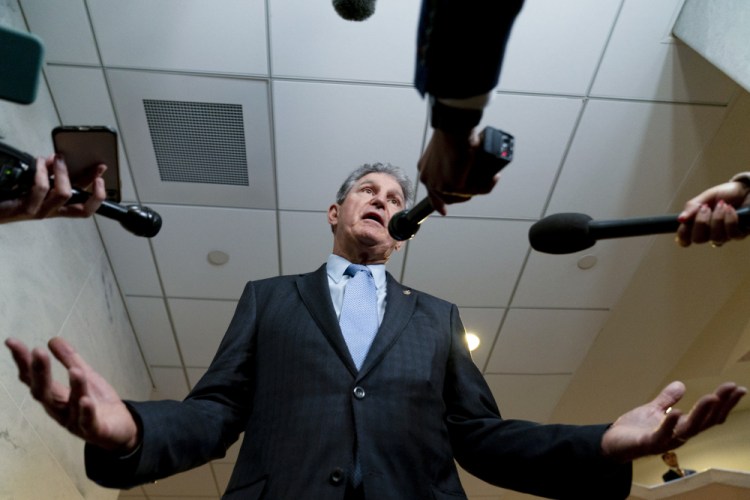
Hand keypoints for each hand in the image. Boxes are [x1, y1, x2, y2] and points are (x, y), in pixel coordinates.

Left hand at [0, 155, 105, 223]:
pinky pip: (41, 189)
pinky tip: (39, 163)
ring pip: (64, 194)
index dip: (99, 193)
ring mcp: (41, 212)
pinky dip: (43, 172)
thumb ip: (47, 173)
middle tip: (97, 168)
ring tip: (58, 159)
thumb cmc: (9, 194)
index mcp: (57, 206)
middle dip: (93, 187)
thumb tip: (57, 159)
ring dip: (64, 173)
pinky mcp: (27, 209)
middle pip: (83, 209)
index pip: (86, 206)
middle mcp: (52, 211)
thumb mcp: (34, 182)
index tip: (101, 175)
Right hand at [5, 337, 139, 451]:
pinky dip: (86, 412)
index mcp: (55, 396)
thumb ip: (70, 360)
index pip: (34, 378)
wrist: (121, 429)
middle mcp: (59, 410)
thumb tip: (52, 339)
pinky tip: (86, 401)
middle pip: (45, 393)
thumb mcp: (86, 376)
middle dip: (40, 373)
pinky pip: (88, 422)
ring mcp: (75, 421)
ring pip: (70, 405)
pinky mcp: (94, 430)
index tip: (12, 342)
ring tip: (75, 370)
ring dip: (74, 388)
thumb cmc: (97, 403)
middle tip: (37, 352)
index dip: (23, 362)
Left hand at [418, 129, 498, 215]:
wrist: (454, 129)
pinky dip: (485, 186)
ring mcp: (439, 184)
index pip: (431, 192)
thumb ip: (452, 159)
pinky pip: (472, 192)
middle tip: (476, 188)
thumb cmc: (451, 132)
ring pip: (460, 197)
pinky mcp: (452, 186)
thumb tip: (467, 163)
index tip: (443, 211)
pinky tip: (492, 177)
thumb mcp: (447, 147)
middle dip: (462, 196)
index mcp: (426, 169)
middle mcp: (428, 179)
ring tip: (487, 179)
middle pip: (446, 198)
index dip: (438, 204)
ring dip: (475, 190)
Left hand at [601, 381, 745, 461]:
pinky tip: (677, 413)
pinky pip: (662, 435)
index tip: (738, 389)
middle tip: (732, 389)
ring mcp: (665, 440)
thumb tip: (681, 384)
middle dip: (720, 406)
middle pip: (705, 422)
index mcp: (682, 427)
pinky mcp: (648, 443)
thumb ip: (667, 399)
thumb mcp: (653, 410)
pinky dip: (670, 424)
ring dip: (700, 413)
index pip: (709, 416)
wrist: (612, 443)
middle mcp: (679, 436)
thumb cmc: (635, 429)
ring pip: (688, 429)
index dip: (724, 404)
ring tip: (712, 397)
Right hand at [676, 178, 749, 246]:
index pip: (685, 240)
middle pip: (698, 239)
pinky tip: (731, 209)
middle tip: (706, 208)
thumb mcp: (706, 197)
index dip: (683, 235)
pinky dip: (730, 219)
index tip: (685, 222)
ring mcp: (724, 236)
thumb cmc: (726, 194)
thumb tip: (680, 219)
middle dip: (701, 222)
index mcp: (698, 226)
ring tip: (722, 205)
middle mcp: (709, 234)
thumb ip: (692, 207)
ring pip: (715, 237)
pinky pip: (731, 234)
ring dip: (717, 218)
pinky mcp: (739, 235)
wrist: (747, 190)